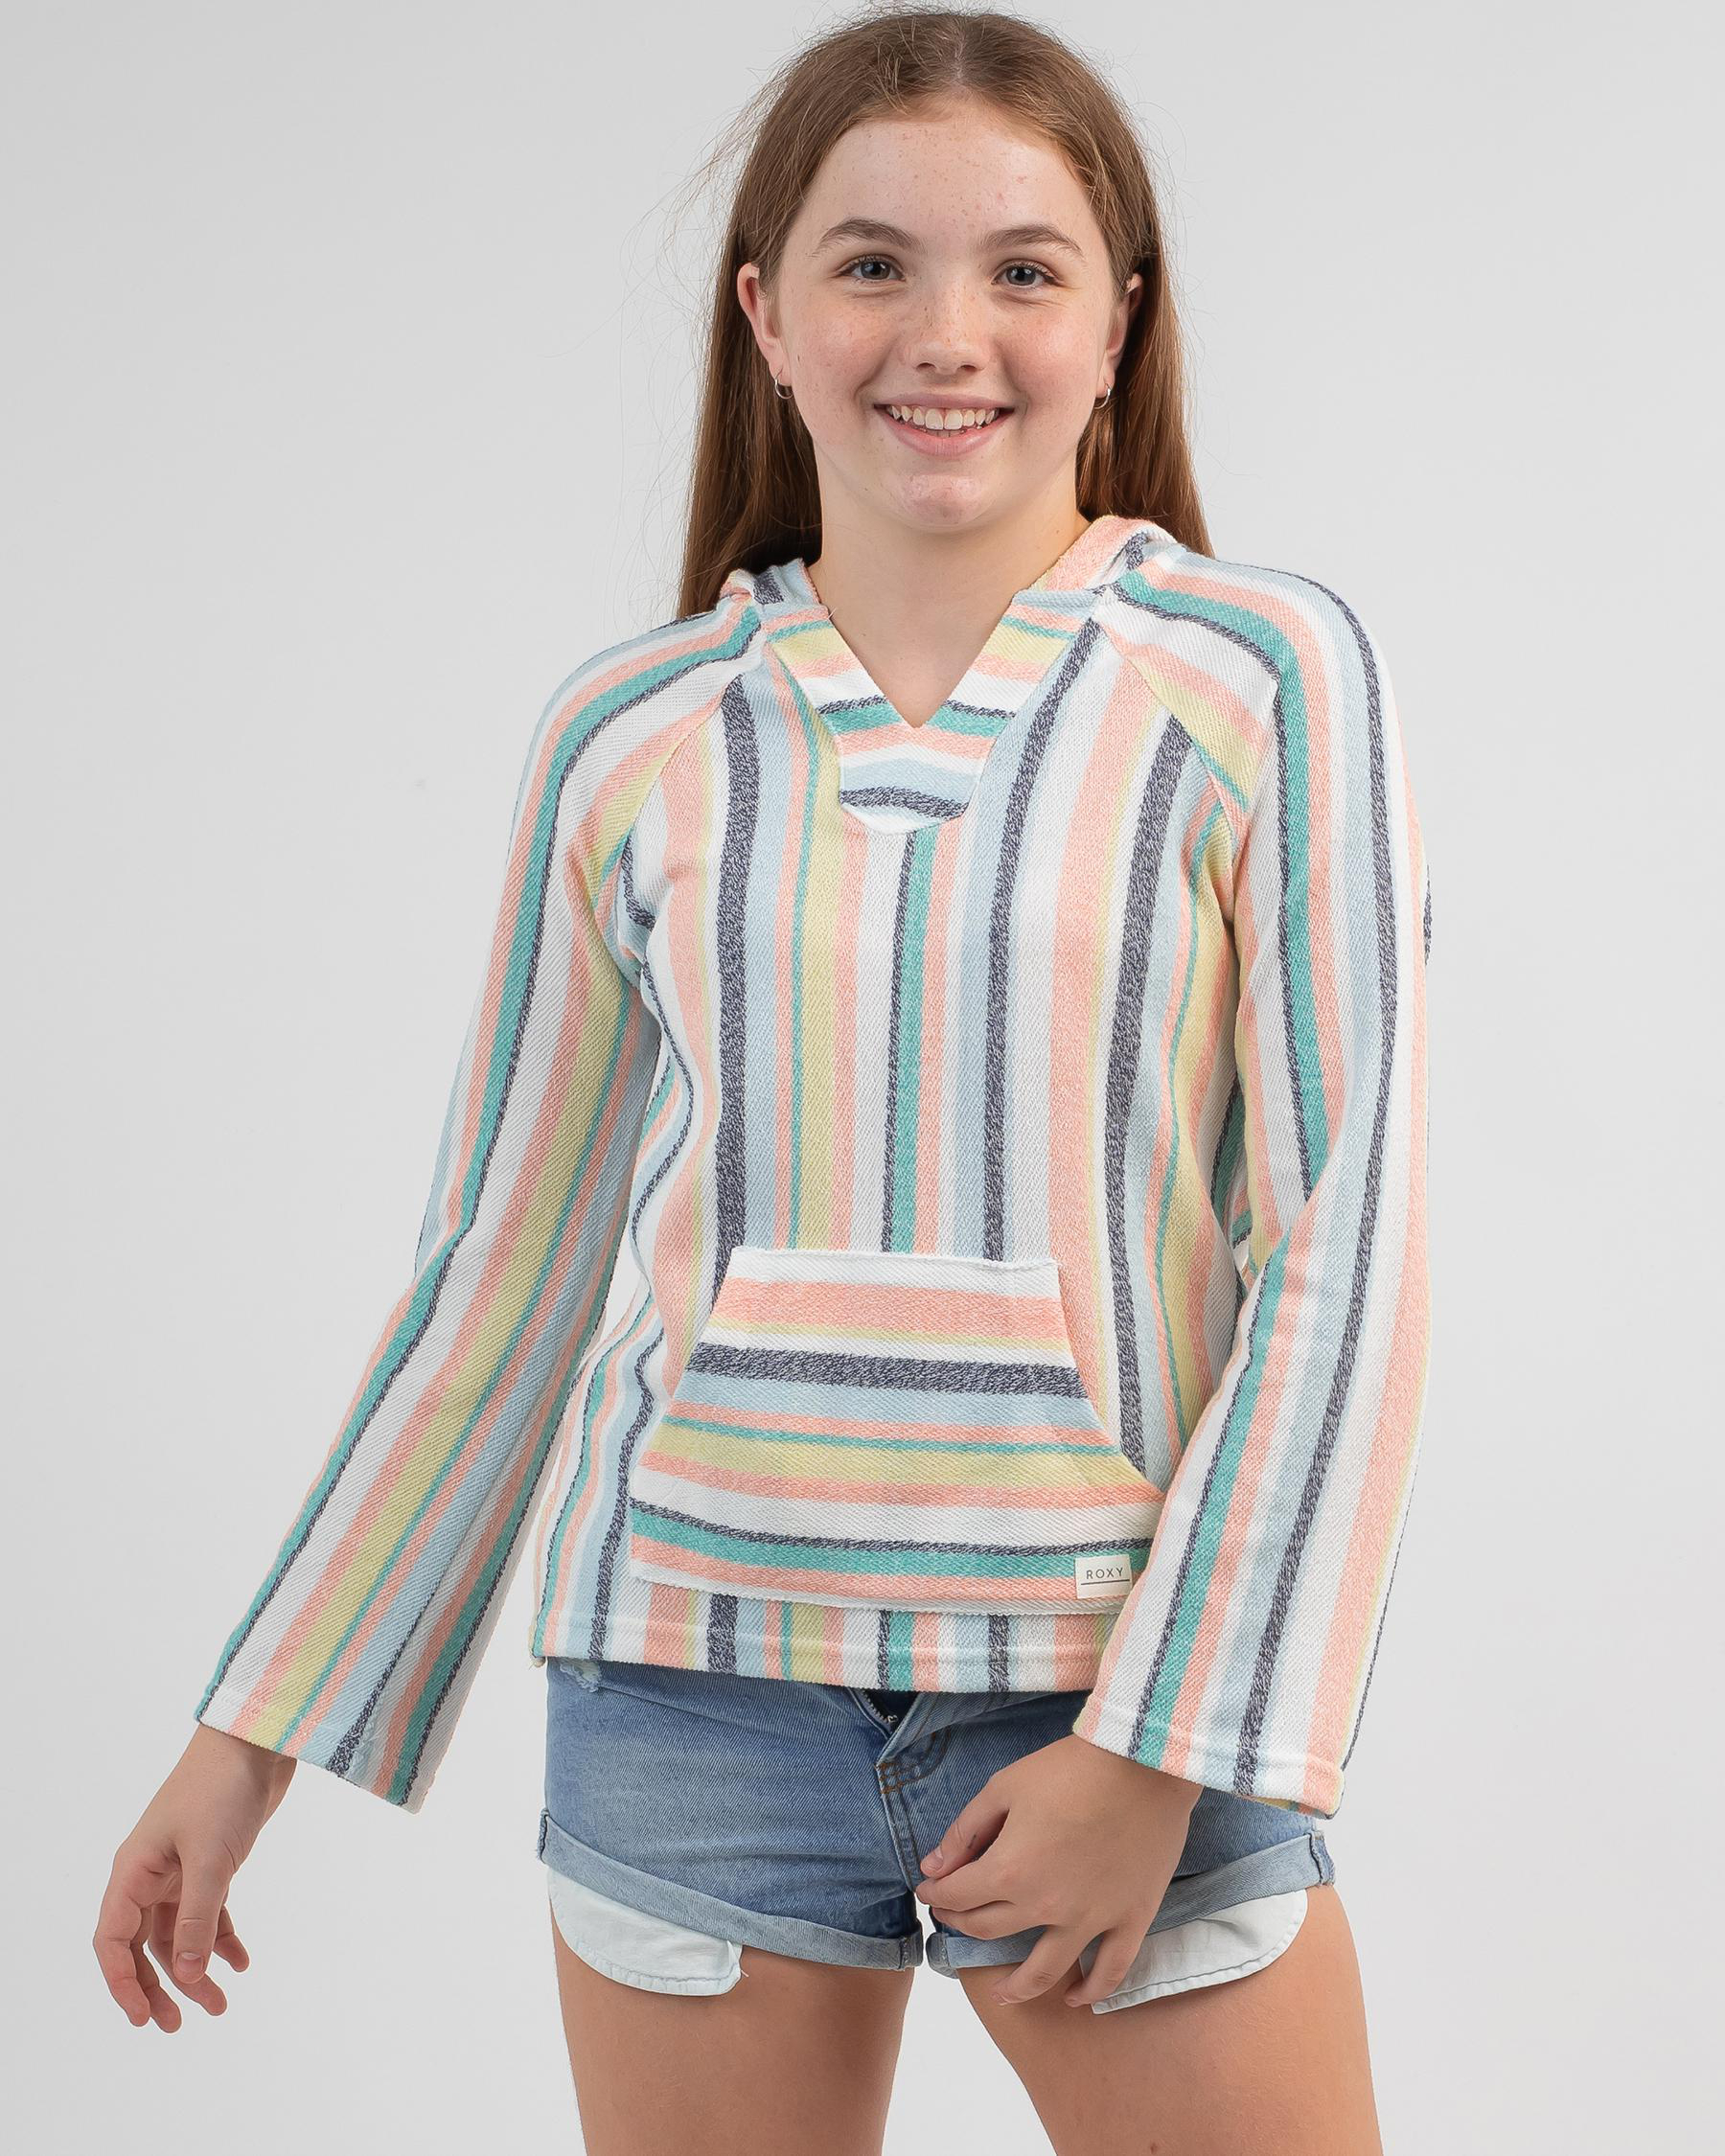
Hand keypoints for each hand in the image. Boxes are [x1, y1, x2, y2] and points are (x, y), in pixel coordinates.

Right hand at [93, 1724, 295, 2030]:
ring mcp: (181, 1869)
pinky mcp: (212, 1862)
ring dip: (196, 1970)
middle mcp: (150, 1874)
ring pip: (179, 1934)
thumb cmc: (221, 1790)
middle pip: (142, 1946)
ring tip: (221, 2005)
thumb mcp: (210, 1860)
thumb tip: (187, 1977)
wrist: (256, 1742)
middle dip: (158, 1988)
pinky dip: (222, 1938)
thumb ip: (199, 1919)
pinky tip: (242, 1962)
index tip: (143, 2019)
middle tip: (178, 2026)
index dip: (122, 1984)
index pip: (113, 1940)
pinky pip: (209, 1913)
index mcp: (133, 1871)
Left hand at [913, 1732, 1201, 2007]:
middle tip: (954, 1914)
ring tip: (1002, 1994)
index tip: (929, 1887)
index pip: (959, 1894)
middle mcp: (1045, 1906)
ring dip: (1018, 1987)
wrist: (1140, 1762)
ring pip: (1045, 1971)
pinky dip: (1092, 1991)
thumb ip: (965, 1831)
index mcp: (1010, 1871)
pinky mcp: (1130, 1919)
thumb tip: (933, 1867)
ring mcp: (1090, 1920)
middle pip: (991, 1929)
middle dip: (962, 1922)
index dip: (937, 1892)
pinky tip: (1076, 1998)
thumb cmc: (1068, 1769)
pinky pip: (1110, 1970)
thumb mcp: (1004, 1787)